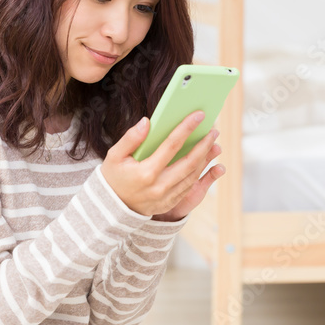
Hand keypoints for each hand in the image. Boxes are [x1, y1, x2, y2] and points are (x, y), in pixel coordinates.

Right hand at [100, 110, 225, 220]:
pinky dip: (198, 172)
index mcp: (146, 173)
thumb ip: (130, 138)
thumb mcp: (114, 156)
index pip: (171, 145)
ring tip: (212, 143)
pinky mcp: (170, 203)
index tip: (198, 116)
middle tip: (213, 130)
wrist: (111, 209)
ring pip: (192, 175)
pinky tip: (203, 160)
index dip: (186, 128)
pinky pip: (189, 186)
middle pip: (189, 162)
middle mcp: (159, 186)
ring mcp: (166, 197)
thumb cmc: (113, 178)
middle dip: (204, 144)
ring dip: (205, 158)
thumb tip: (147, 122)